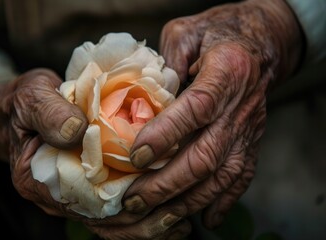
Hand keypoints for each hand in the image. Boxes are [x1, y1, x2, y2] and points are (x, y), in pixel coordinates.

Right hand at [0, 68, 190, 239]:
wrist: (17, 113)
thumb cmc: (24, 104)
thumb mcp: (31, 97)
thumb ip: (49, 112)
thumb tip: (78, 130)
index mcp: (38, 179)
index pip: (85, 198)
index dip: (122, 198)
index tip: (157, 190)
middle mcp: (57, 197)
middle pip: (104, 218)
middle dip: (144, 217)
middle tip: (181, 213)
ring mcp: (72, 197)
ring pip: (112, 223)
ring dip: (147, 224)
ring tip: (181, 224)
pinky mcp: (85, 191)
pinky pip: (113, 214)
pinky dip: (139, 218)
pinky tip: (166, 218)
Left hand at [124, 0, 302, 230]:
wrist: (260, 45)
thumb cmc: (217, 35)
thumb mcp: (186, 33)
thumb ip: (164, 61)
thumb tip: (140, 100)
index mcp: (226, 71)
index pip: (196, 108)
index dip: (166, 134)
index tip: (137, 156)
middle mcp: (240, 106)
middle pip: (206, 153)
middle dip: (168, 182)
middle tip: (135, 199)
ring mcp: (248, 129)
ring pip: (221, 174)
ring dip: (188, 199)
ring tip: (156, 214)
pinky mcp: (251, 142)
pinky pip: (242, 177)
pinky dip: (223, 201)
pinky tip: (205, 220)